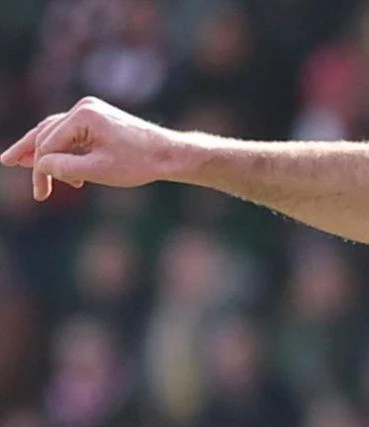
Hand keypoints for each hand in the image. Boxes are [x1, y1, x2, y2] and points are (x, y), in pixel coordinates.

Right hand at [1, 97, 184, 200]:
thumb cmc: (138, 163)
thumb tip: (39, 165)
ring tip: (18, 161)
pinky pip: (71, 133)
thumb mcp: (98, 171)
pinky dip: (63, 149)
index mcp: (83, 116)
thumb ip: (64, 168)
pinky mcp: (98, 118)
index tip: (40, 193)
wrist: (169, 154)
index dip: (40, 170)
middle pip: (46, 132)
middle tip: (7, 163)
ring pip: (56, 131)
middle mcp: (84, 108)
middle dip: (31, 154)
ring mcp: (91, 111)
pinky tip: (55, 166)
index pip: (49, 144)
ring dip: (42, 150)